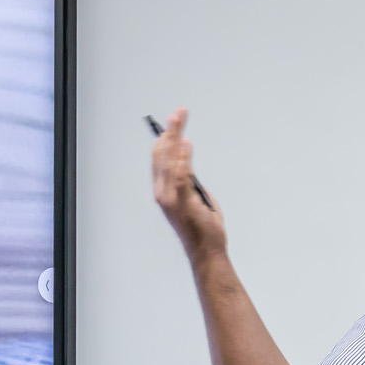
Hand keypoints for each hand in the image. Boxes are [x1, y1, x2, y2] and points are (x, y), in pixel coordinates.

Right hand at [150, 108, 225, 266]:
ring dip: (175, 136)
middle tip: (178, 112)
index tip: (173, 121)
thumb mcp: (195, 199)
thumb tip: (189, 164)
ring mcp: (171, 198)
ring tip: (179, 118)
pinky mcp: (182, 202)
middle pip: (161, 155)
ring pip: (169, 160)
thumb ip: (190, 182)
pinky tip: (186, 142)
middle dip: (170, 131)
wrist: (206, 252)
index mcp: (163, 192)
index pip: (159, 159)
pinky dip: (183, 157)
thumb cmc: (202, 228)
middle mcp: (162, 194)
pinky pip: (181, 174)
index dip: (165, 138)